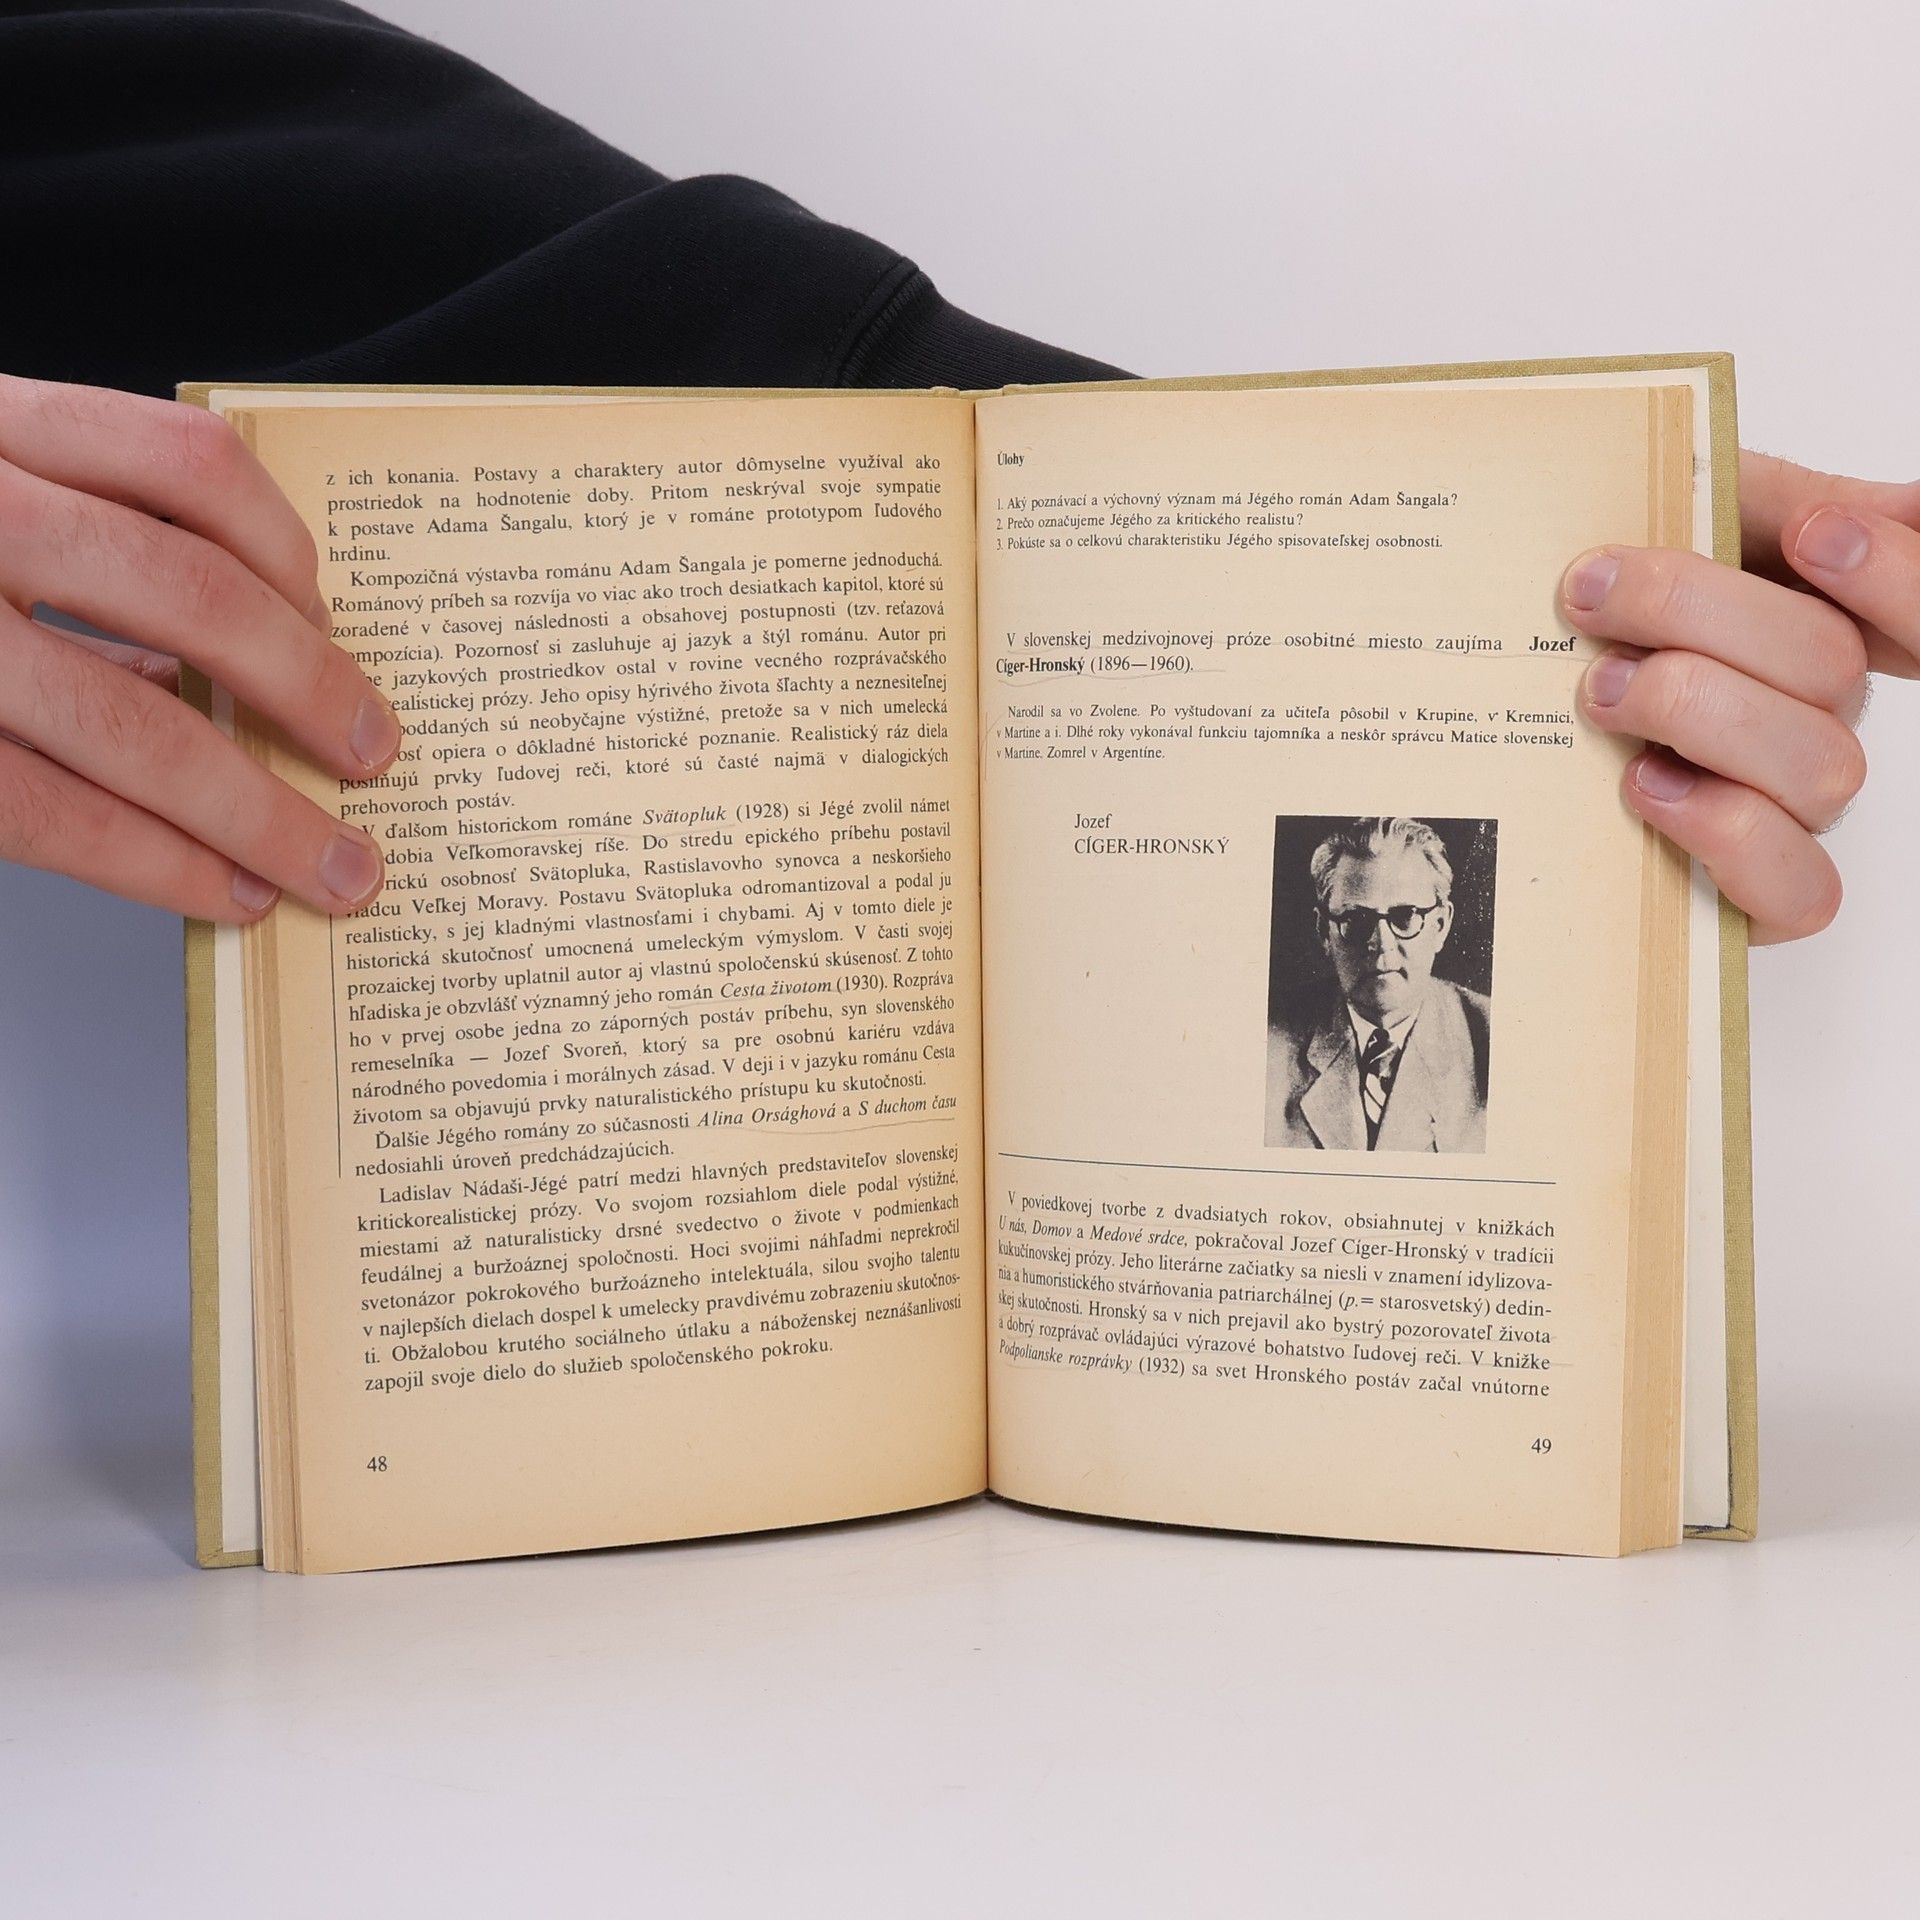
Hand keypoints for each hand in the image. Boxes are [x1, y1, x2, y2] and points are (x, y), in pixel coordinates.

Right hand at [0, 373, 400, 921]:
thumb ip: (73, 539)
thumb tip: (222, 657)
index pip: (183, 460)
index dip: (289, 550)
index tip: (337, 623)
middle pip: (187, 593)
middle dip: (308, 689)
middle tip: (376, 754)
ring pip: (127, 722)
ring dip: (255, 810)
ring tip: (334, 867)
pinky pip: (47, 813)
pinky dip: (155, 863)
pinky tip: (222, 889)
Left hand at [1559, 448, 1914, 943]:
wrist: (1486, 730)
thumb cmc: (1586, 630)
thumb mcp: (1662, 529)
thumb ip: (1759, 502)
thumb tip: (1898, 506)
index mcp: (1810, 624)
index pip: (1915, 608)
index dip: (1897, 575)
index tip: (1811, 535)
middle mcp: (1817, 716)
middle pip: (1831, 666)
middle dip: (1701, 618)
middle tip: (1591, 601)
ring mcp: (1791, 806)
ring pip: (1822, 767)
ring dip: (1700, 715)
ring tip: (1602, 695)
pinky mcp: (1756, 893)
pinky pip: (1802, 889)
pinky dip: (1723, 831)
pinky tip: (1646, 787)